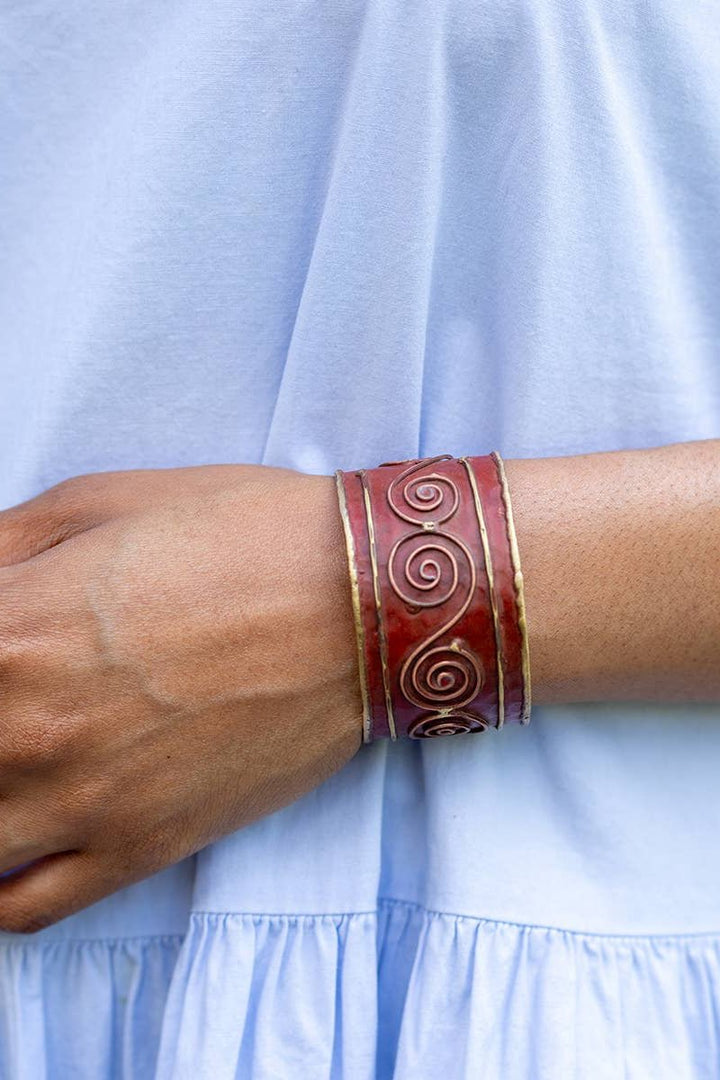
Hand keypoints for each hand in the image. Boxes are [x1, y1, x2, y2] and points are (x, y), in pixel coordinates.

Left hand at [0, 465, 363, 931]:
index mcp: (8, 631)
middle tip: (21, 694)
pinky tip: (10, 844)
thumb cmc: (241, 536)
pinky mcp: (139, 848)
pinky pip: (24, 907)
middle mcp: (25, 729)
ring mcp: (81, 803)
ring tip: (14, 765)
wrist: (360, 604)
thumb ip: (2, 542)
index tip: (4, 641)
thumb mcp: (101, 501)